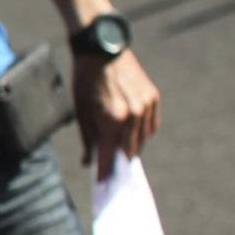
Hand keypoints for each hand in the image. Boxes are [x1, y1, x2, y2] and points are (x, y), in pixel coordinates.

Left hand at [74, 48, 159, 178]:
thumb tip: (88, 162)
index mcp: (113, 119)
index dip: (105, 172)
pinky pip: (150, 125)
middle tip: (111, 173)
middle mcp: (134, 115)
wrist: (102, 48)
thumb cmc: (85, 81)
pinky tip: (131, 136)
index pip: (110, 155)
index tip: (102, 186)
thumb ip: (88, 139)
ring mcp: (147, 106)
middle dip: (118, 162)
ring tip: (120, 155)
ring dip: (131, 147)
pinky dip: (141, 133)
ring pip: (142, 139)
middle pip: (128, 150)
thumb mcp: (81, 111)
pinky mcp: (153, 97)